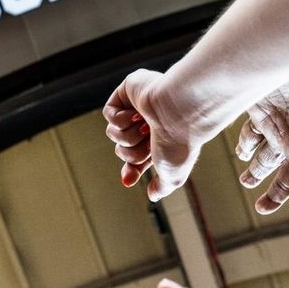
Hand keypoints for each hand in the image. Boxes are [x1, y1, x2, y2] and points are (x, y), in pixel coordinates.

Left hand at [104, 69, 207, 201]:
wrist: (179, 113)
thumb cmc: (178, 142)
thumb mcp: (173, 176)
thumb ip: (162, 187)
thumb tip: (152, 196)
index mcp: (161, 140)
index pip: (137, 158)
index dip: (131, 169)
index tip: (129, 180)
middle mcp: (150, 123)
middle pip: (122, 150)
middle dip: (132, 153)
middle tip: (149, 144)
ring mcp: (139, 106)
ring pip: (113, 133)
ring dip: (127, 137)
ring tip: (146, 127)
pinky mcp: (128, 91)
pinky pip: (109, 114)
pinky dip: (120, 119)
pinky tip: (137, 114)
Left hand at [236, 51, 288, 219]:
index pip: (288, 180)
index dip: (274, 195)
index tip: (260, 208)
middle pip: (266, 159)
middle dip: (256, 171)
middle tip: (245, 181)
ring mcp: (272, 112)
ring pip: (252, 136)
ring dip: (244, 146)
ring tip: (240, 152)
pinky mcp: (257, 94)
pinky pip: (238, 112)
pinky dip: (229, 122)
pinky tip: (219, 124)